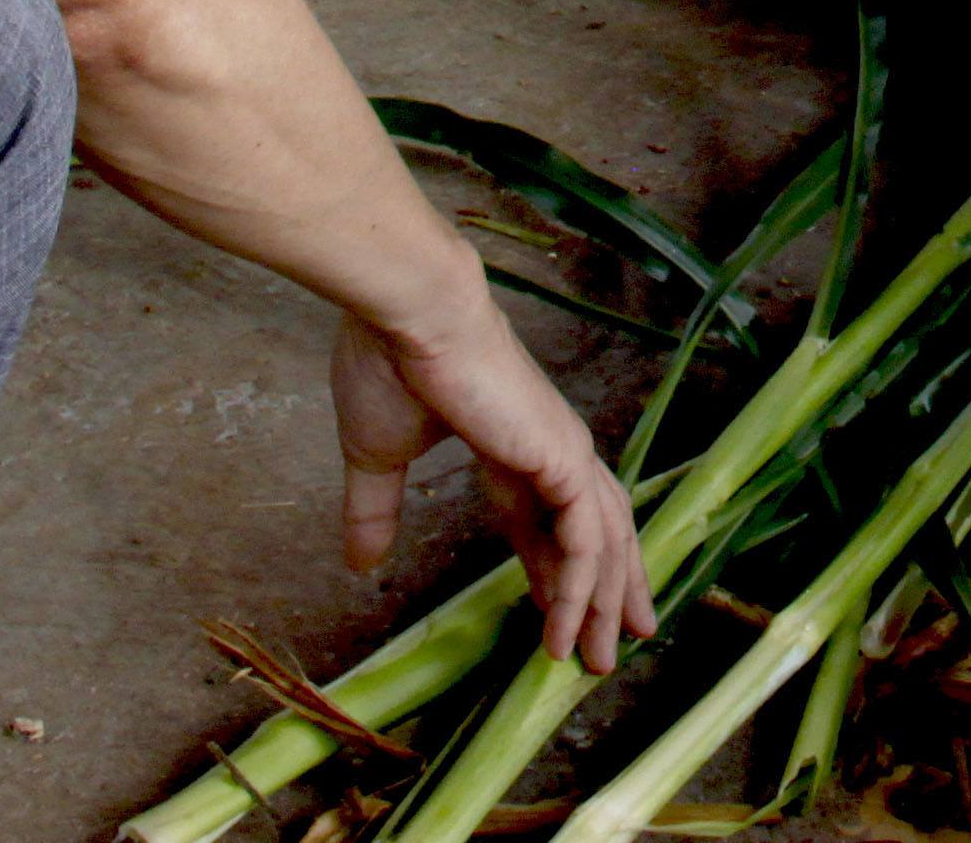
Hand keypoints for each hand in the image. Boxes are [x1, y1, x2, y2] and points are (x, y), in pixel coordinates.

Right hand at [333, 290, 656, 669]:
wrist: (410, 312)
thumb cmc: (389, 364)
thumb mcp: (376, 456)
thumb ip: (374, 512)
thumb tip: (360, 564)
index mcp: (511, 448)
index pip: (545, 525)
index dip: (554, 575)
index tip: (558, 620)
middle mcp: (549, 451)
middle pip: (596, 535)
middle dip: (606, 594)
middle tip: (611, 650)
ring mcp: (562, 453)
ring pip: (603, 542)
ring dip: (604, 603)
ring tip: (600, 658)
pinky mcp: (562, 458)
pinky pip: (585, 539)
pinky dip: (582, 588)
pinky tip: (571, 627)